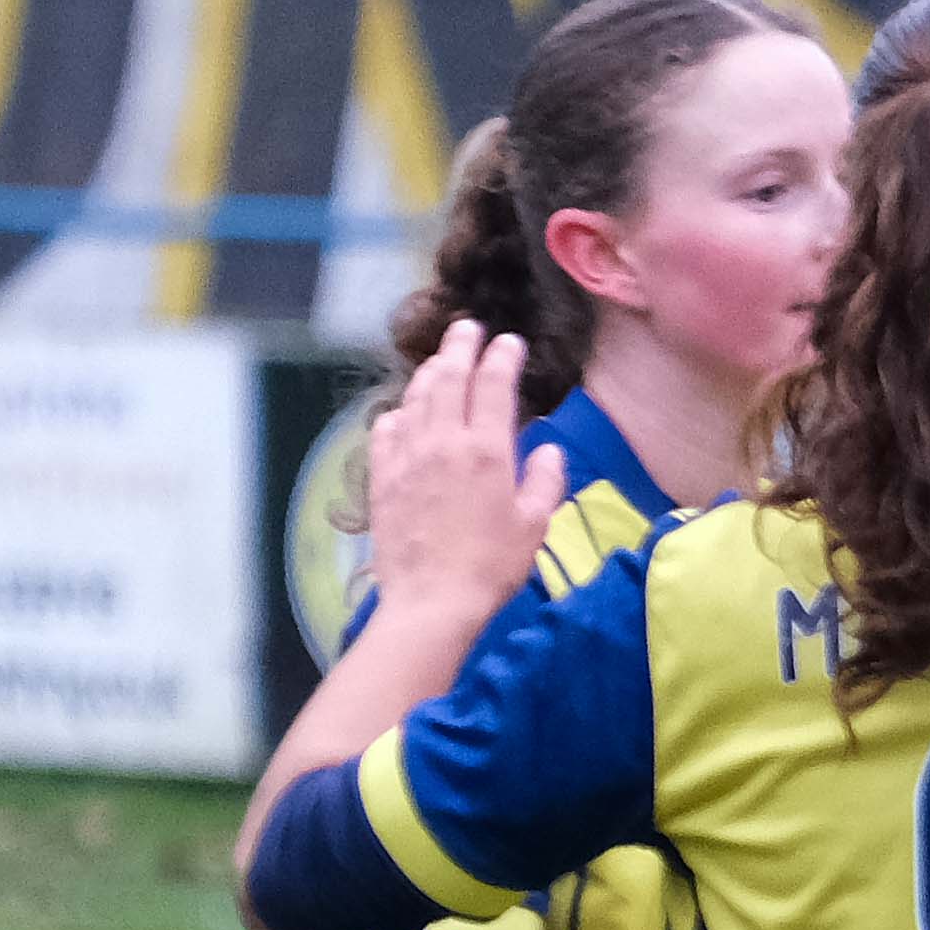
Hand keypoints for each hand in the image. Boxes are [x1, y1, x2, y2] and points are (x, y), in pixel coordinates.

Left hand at [356, 321, 559, 632]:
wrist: (431, 601)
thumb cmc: (491, 567)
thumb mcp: (533, 526)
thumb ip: (544, 480)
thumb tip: (546, 449)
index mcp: (486, 450)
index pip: (493, 384)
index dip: (502, 357)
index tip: (509, 343)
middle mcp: (443, 441)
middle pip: (449, 377)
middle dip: (460, 347)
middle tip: (467, 329)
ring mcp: (407, 456)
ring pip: (416, 397)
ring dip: (429, 373)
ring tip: (440, 361)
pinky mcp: (382, 477)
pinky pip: (385, 430)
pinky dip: (398, 413)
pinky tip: (404, 413)